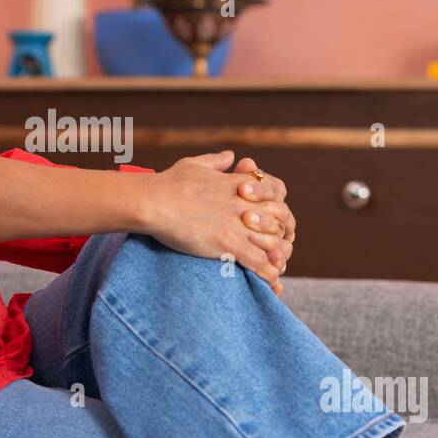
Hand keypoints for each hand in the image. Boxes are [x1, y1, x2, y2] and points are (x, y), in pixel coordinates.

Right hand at [140, 150, 292, 293]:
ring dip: (278, 256)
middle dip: (283, 233)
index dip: (280, 208)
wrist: (154, 201)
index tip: (277, 221)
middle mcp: (244, 204)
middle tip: (281, 246)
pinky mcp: (228, 243)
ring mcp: (238, 225)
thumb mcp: (195, 163)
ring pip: (274, 242)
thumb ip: (216, 160)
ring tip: (277, 266)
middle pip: (282, 218)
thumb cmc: (168, 183)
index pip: (277, 193)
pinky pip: (259, 261)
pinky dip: (268, 273)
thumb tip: (230, 155)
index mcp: (239, 184)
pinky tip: (271, 282)